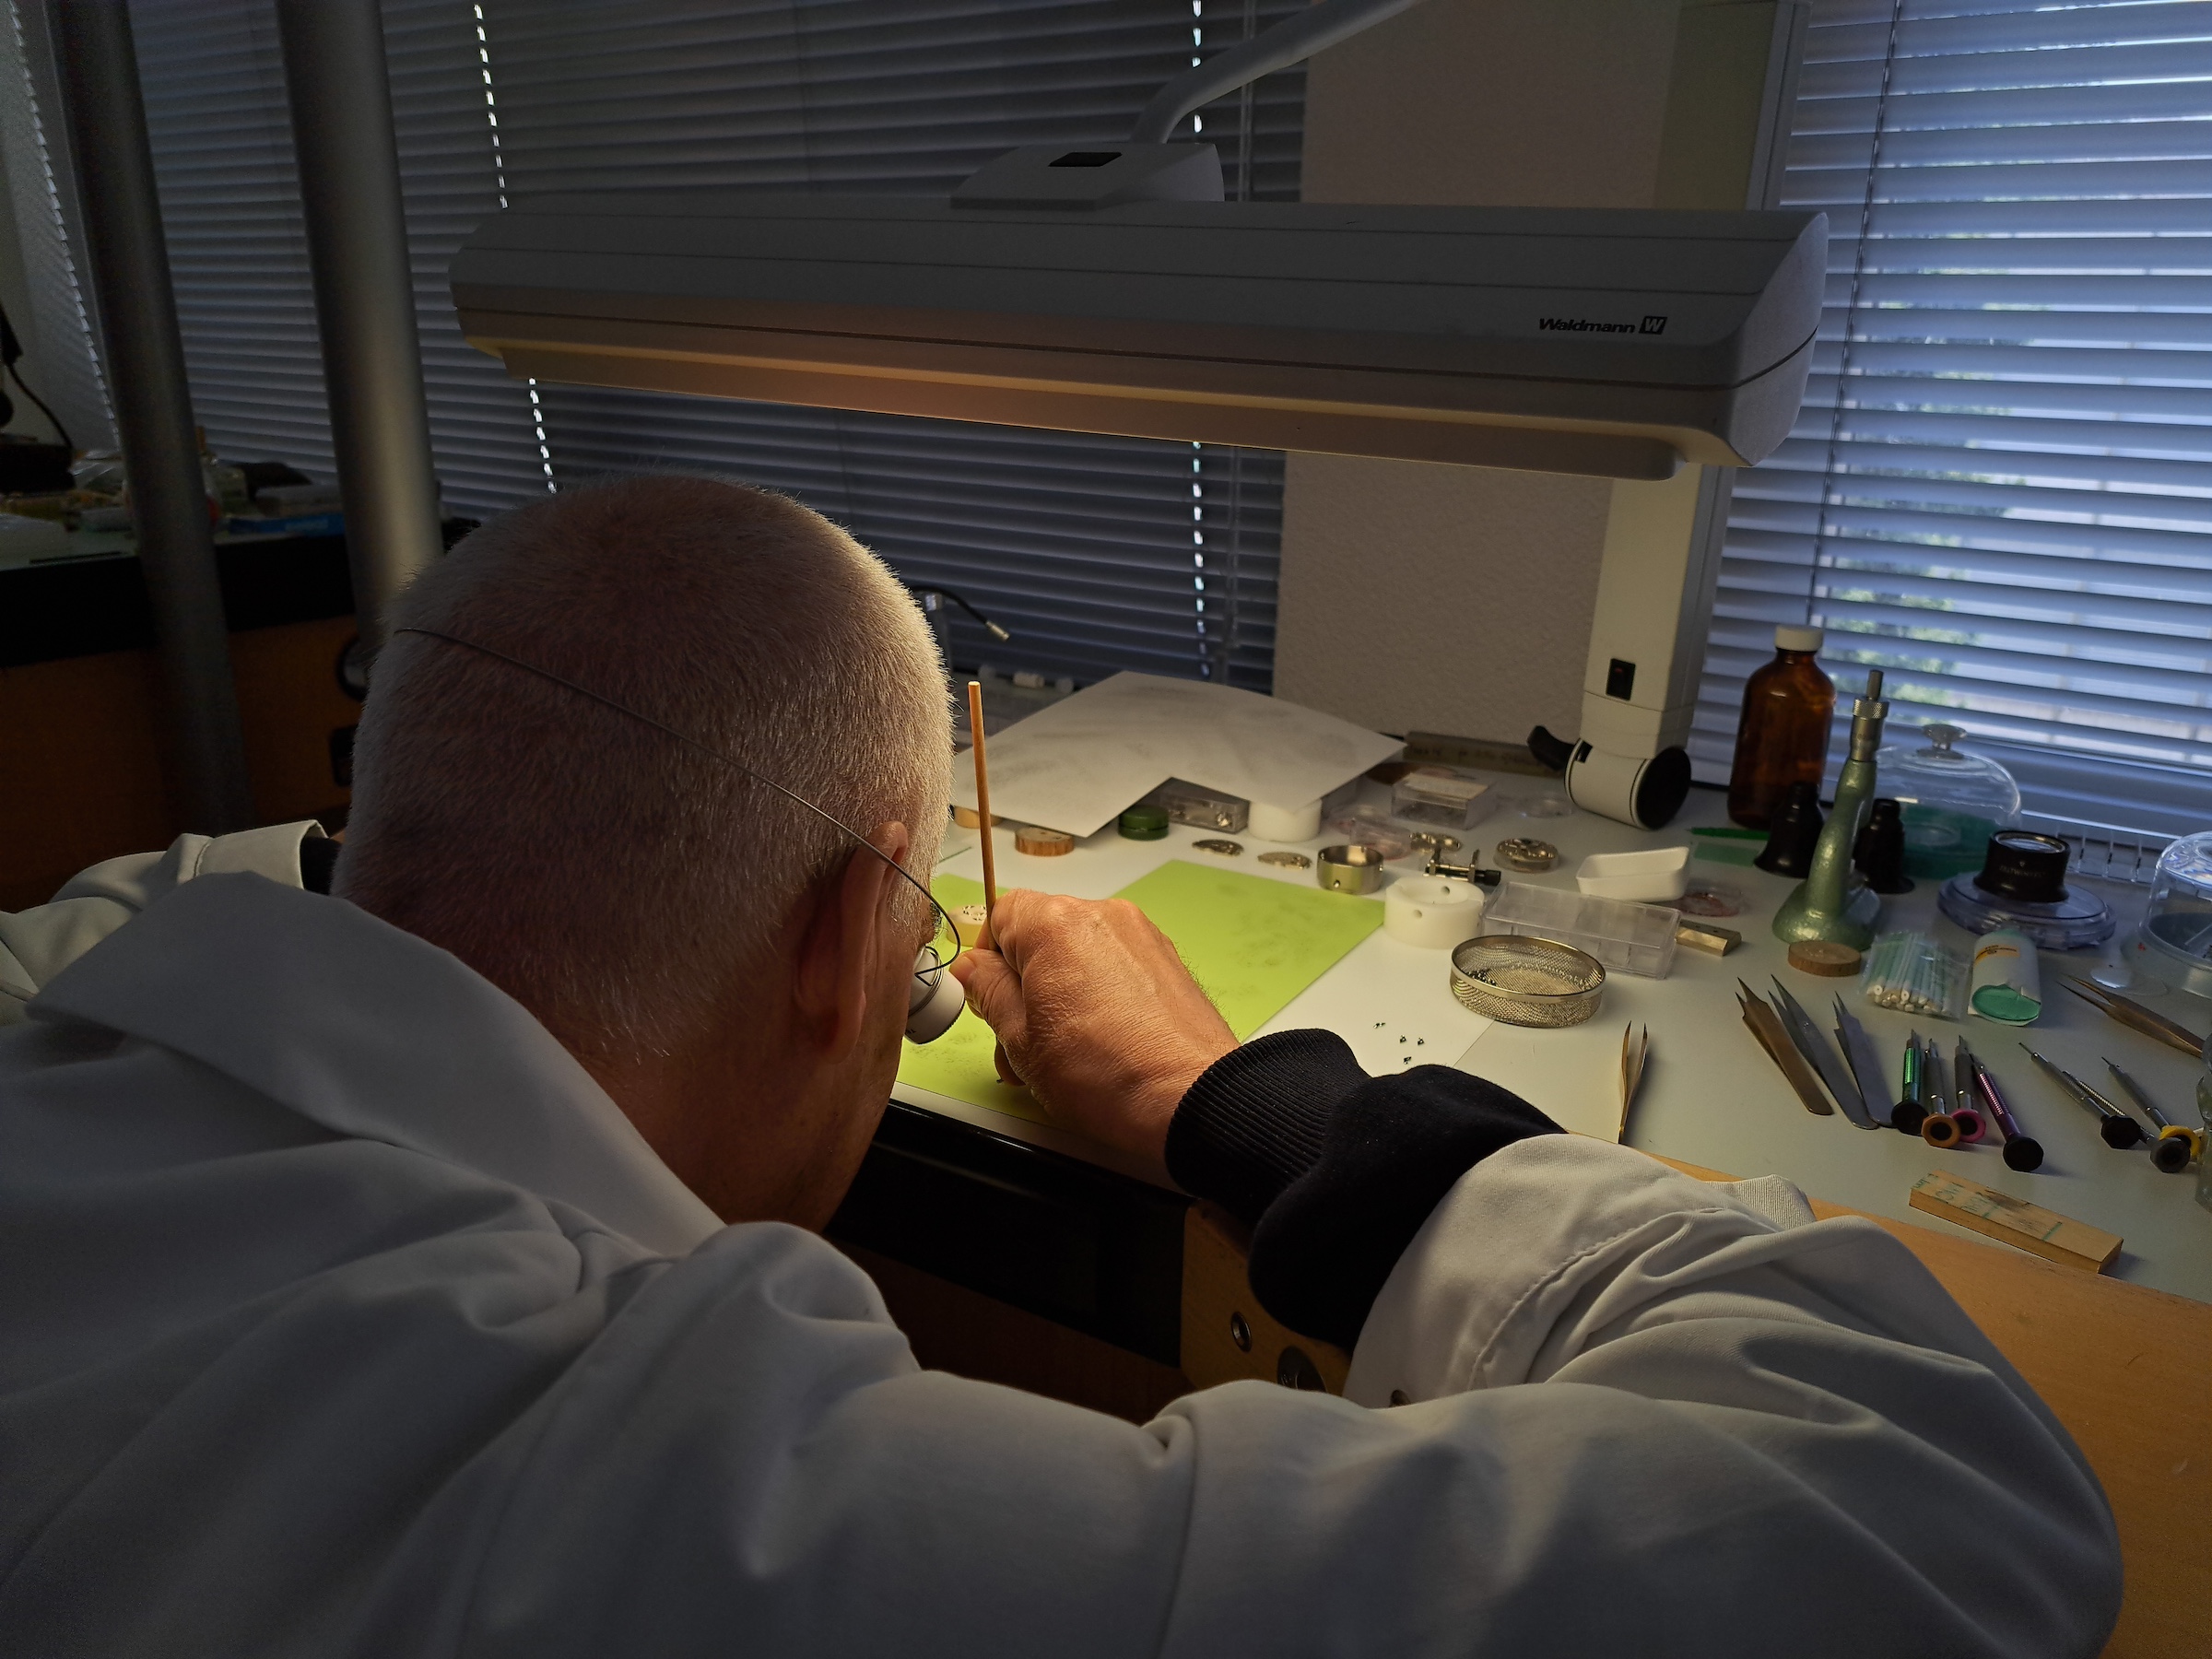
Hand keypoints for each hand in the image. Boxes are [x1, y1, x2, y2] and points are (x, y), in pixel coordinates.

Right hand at [949, 889, 1235, 1163]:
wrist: (1188, 1097)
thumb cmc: (1107, 1073)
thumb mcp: (1021, 1041)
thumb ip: (988, 993)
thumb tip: (973, 969)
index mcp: (1055, 924)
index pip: (1000, 914)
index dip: (988, 958)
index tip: (989, 998)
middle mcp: (1101, 915)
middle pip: (1041, 934)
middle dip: (1025, 982)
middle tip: (1022, 1038)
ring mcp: (1140, 935)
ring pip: (1078, 952)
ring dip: (1061, 991)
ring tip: (1063, 1051)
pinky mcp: (1167, 959)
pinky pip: (1115, 964)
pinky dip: (1099, 993)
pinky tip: (1101, 1041)